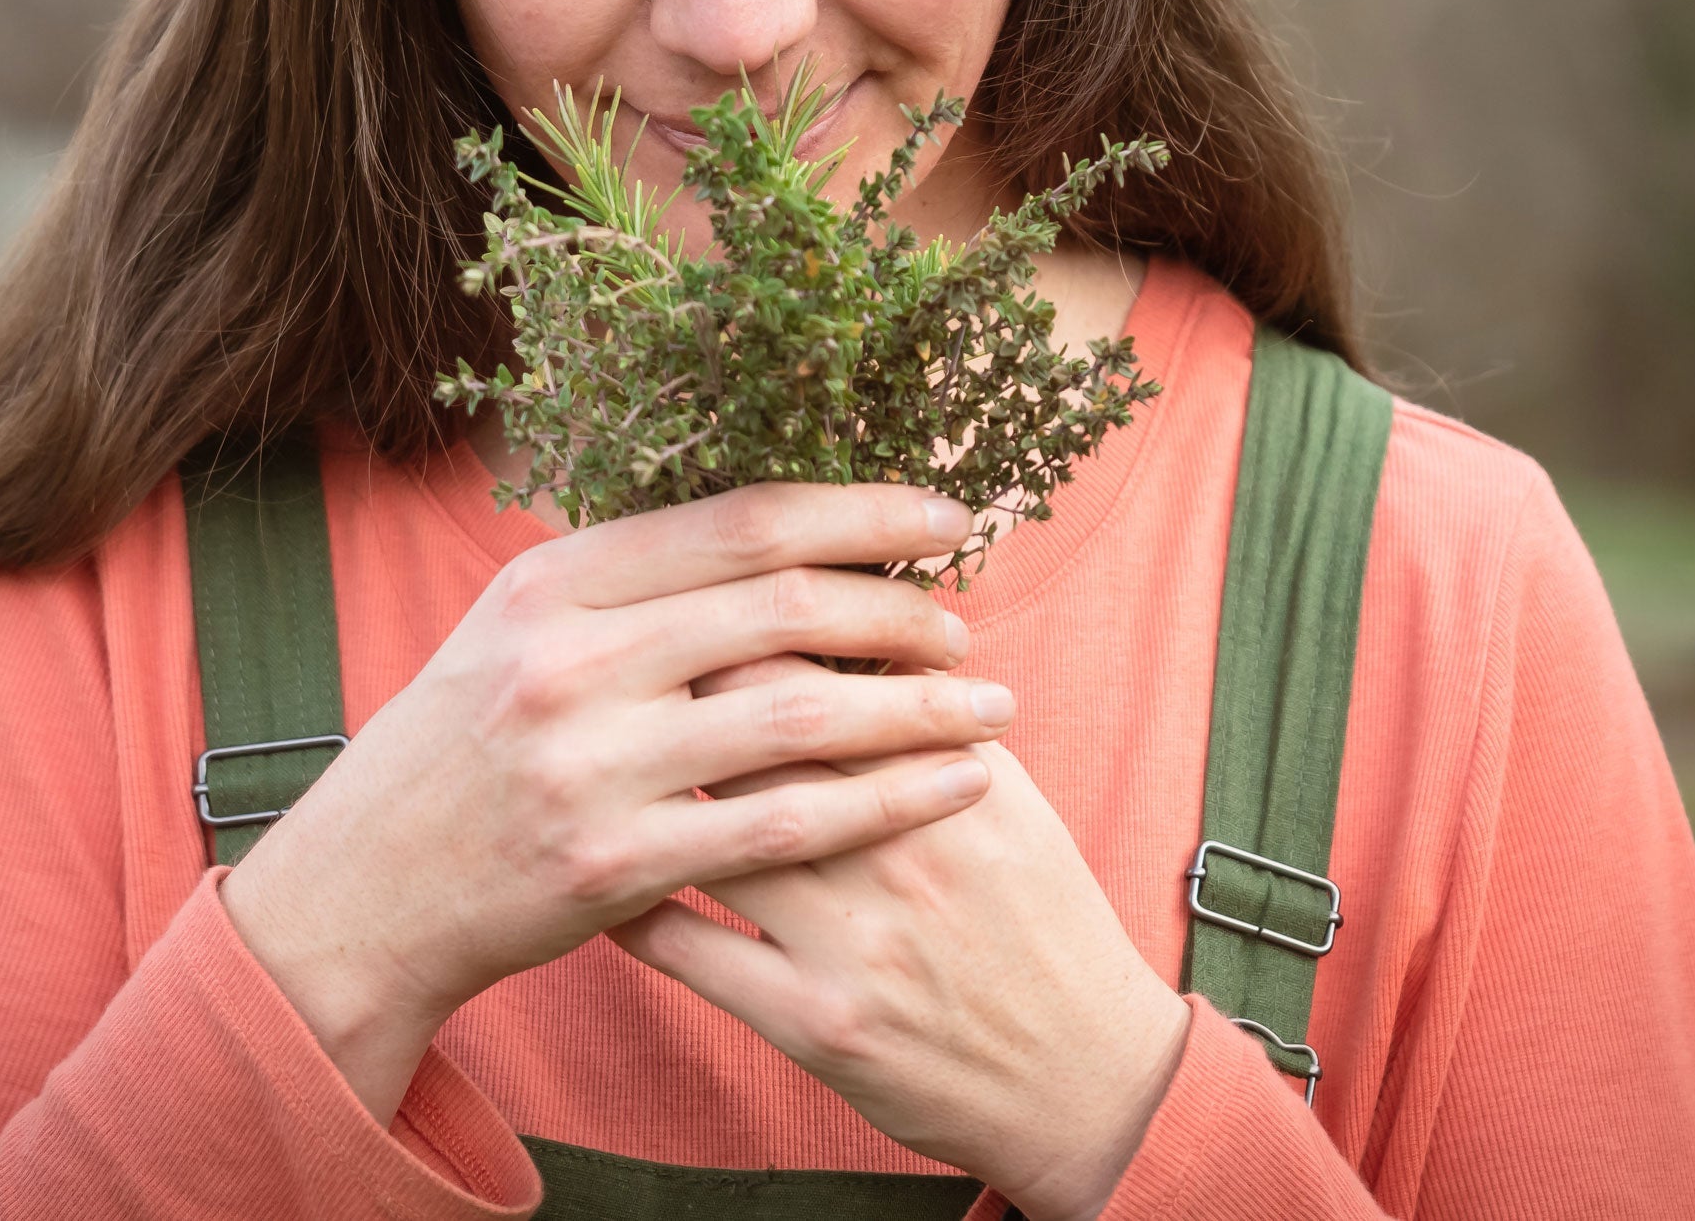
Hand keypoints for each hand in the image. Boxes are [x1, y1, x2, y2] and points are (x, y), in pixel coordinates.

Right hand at [220, 483, 1014, 1121]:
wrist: (364, 893)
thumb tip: (772, 532)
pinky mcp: (615, 866)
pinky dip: (885, 801)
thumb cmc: (461, 750)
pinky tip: (952, 785)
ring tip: (990, 701)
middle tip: (965, 622)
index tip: (943, 513)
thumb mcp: (516, 632)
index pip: (737, 521)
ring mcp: (590, 766)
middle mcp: (568, 661)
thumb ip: (630, 585)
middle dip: (899, 606)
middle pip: (781, 606)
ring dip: (916, 705)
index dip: (857, 510)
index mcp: (552, 584)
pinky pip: (785, 828)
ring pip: (799, 717)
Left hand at [610, 657, 1189, 1220]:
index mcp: (955, 778)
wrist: (1087, 1080)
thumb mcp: (1012, 805)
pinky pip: (689, 952)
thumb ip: (932, 720)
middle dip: (684, 696)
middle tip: (633, 676)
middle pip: (757, 737)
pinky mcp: (815, 1024)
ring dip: (651, 793)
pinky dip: (634, 909)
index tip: (701, 613)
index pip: (824, 672)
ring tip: (609, 763)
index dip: (747, 629)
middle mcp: (902, 848)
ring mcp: (853, 940)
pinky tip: (606, 879)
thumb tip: (856, 627)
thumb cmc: (1040, 923)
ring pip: (714, 831)